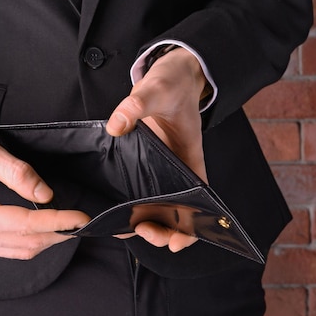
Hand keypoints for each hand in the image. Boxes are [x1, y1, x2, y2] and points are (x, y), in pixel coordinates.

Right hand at [0, 125, 89, 259]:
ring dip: (46, 240)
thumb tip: (46, 194)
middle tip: (81, 221)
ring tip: (68, 225)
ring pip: (19, 251)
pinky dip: (31, 241)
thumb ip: (17, 173)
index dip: (58, 222)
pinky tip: (44, 228)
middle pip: (26, 243)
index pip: (25, 225)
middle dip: (58, 234)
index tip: (81, 217)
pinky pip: (8, 249)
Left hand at [107, 47, 208, 251]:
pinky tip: (115, 212)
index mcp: (191, 160)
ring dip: (147, 224)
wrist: (169, 74)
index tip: (177, 240)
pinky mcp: (144, 164)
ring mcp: (161, 169)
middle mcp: (178, 171)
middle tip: (143, 230)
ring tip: (125, 227)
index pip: (200, 204)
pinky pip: (141, 192)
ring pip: (158, 209)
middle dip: (164, 232)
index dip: (192, 229)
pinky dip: (132, 206)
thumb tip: (116, 125)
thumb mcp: (156, 90)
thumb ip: (136, 105)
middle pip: (177, 215)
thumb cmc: (173, 83)